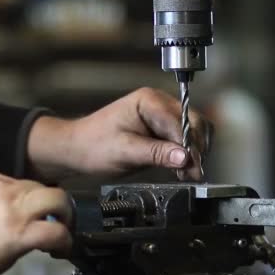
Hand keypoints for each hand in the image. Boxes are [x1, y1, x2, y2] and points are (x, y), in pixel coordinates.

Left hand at [28, 87, 211, 180]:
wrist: (77, 149)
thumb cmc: (93, 145)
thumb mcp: (125, 152)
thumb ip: (156, 153)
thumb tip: (184, 157)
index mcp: (149, 101)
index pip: (181, 122)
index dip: (190, 146)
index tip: (194, 167)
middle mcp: (160, 103)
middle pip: (195, 122)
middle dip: (197, 149)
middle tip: (194, 173)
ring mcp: (163, 115)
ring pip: (195, 130)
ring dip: (195, 152)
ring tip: (188, 173)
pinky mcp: (163, 129)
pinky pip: (185, 139)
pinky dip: (188, 154)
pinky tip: (183, 168)